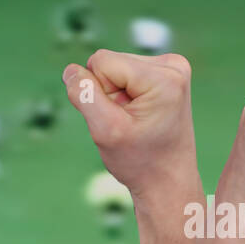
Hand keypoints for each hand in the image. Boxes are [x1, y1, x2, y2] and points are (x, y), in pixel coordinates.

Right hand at [63, 50, 201, 209]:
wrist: (168, 181)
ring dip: (116, 96)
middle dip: (109, 93)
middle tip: (128, 123)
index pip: (101, 61)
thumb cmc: (140, 162)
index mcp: (164, 77)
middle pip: (110, 62)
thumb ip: (84, 95)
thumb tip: (70, 70)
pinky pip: (126, 73)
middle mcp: (174, 66)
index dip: (98, 92)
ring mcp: (173, 68)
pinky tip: (139, 115)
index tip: (120, 119)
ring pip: (116, 67)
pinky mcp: (167, 74)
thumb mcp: (105, 130)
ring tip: (135, 121)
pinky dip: (125, 96)